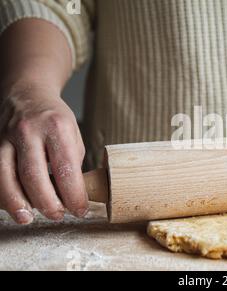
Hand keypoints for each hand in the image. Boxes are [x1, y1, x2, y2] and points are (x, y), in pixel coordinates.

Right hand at [0, 85, 87, 223]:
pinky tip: (13, 204)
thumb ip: (72, 163)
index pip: (66, 168)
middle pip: (34, 175)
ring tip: (28, 218)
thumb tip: (73, 195)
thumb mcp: (73, 134)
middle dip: (47, 202)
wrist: (26, 93)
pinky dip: (3, 193)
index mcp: (57, 127)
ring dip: (17, 203)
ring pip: (5, 176)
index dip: (74, 195)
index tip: (80, 210)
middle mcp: (29, 130)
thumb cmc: (54, 119)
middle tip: (57, 216)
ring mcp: (5, 136)